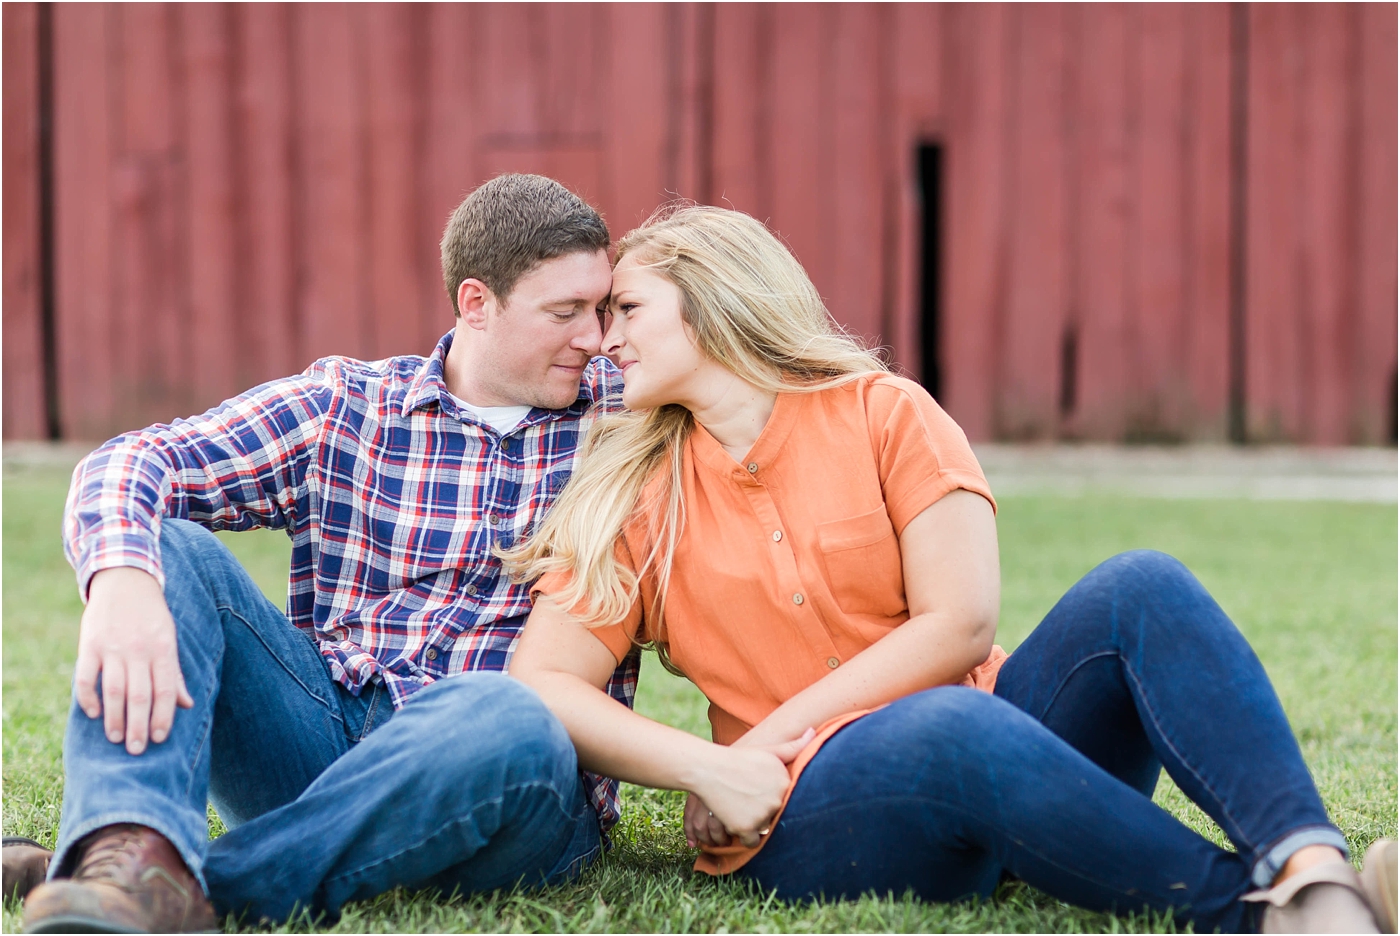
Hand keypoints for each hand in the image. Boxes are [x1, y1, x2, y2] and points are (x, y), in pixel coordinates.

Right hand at [75, 568, 193, 754]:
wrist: (125, 581)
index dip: (164, 716)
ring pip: (113, 689)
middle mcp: (139, 650)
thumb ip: (174, 673)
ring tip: (116, 738)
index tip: (160, 739)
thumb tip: (188, 704)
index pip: (165, 690)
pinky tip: (93, 713)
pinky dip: (87, 696)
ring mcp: (112, 647)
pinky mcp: (90, 644)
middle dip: (139, 725)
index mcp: (163, 649)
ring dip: (114, 718)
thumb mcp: (170, 639)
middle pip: (139, 695)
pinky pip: (85, 676)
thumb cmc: (152, 616)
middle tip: (137, 750)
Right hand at [688, 727, 814, 847]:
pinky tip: (737, 820)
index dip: (773, 798)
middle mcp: (777, 798)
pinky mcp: (746, 827)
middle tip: (747, 798)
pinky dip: (745, 835)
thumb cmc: (738, 759)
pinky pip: (752, 841)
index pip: (787, 801)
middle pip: (775, 815)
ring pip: (764, 829)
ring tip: (740, 806)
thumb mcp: (767, 750)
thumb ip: (792, 747)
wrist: (708, 768)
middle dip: (764, 811)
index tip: (760, 792)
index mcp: (785, 781)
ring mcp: (762, 814)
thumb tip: (812, 732)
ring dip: (754, 823)